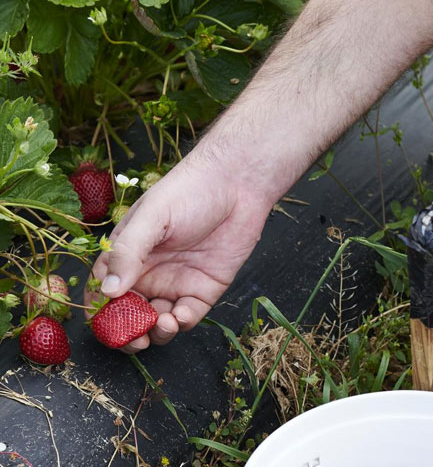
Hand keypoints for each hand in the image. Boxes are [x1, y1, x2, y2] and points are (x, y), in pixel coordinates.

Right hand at [86, 151, 274, 352]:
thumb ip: (128, 253)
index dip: (101, 312)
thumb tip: (107, 290)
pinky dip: (182, 323)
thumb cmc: (189, 192)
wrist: (238, 185)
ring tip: (162, 324)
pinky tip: (180, 317)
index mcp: (127, 255)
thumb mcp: (152, 218)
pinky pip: (188, 316)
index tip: (105, 325)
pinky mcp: (204, 289)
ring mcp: (177, 283)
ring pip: (158, 322)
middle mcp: (149, 273)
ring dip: (156, 332)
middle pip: (129, 315)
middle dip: (128, 334)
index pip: (103, 291)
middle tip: (134, 341)